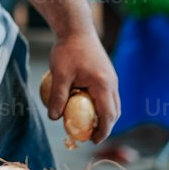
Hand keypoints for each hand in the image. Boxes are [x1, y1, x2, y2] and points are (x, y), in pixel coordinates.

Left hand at [45, 29, 120, 144]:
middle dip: (105, 126)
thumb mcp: (60, 74)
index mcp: (103, 85)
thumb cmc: (67, 49)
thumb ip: (58, 97)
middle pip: (114, 111)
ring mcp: (111, 78)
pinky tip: (86, 106)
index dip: (103, 131)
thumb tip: (54, 118)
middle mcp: (112, 83)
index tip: (93, 141)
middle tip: (91, 136)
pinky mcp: (107, 74)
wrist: (76, 28)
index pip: (108, 115)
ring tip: (89, 124)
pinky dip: (101, 105)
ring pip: (113, 103)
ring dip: (104, 116)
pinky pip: (108, 95)